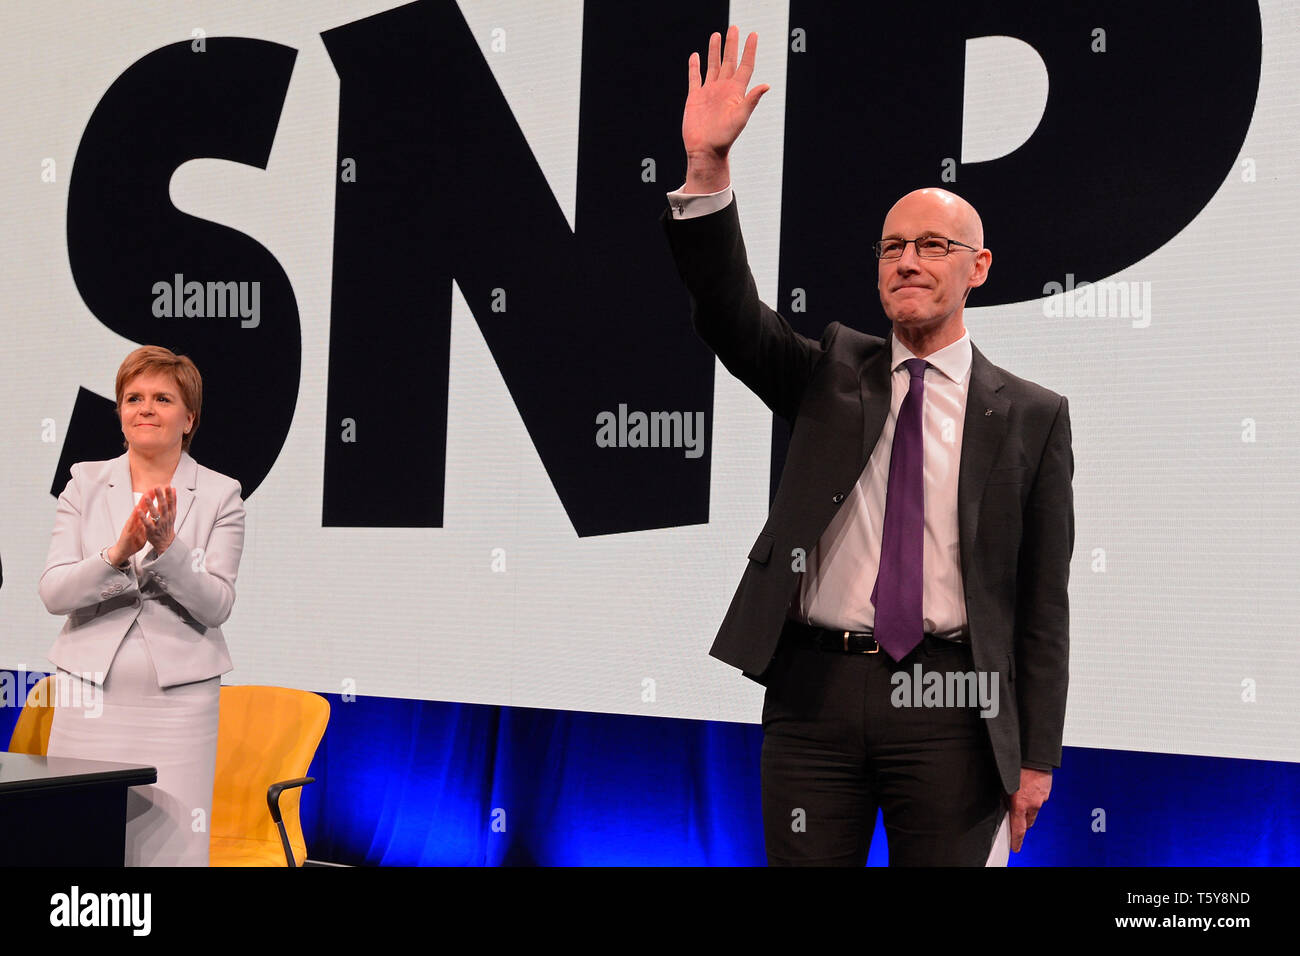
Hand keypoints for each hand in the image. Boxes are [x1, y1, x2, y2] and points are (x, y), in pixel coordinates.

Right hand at [106, 493, 150, 566]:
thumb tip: (153, 516)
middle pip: (141, 507)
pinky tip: (137, 510)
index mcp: (139, 521)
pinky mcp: (128, 531)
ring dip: (141, 503)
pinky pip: (132, 522)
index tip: (158, 491)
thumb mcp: (142, 530)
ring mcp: (131, 525)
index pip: (146, 508)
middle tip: (153, 488)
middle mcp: (135, 521)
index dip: (152, 500)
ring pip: (137, 512)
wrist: (123, 551)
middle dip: (147, 497)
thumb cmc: (132, 541)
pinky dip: (135, 516)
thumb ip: (146, 522)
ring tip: (146, 495)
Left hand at [141, 485, 177, 555]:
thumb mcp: (173, 513)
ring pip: (155, 514)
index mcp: (170, 514)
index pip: (171, 502)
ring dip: (151, 505)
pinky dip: (143, 517)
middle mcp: (165, 518)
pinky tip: (139, 511)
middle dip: (160, 497)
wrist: (165, 542)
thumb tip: (174, 490)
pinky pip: (147, 523)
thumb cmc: (167, 526)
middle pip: (163, 506)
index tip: (168, 486)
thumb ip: (173, 501)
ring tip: (147, 497)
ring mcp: (158, 524)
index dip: (169, 494)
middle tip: (157, 488)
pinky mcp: (151, 530)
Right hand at [681, 26, 769, 191]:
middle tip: (734, 28)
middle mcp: (723, 89)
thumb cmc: (725, 138)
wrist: (706, 150)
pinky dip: (695, 67)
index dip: (750, 50)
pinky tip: (696, 56)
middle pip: (729, 61)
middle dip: (731, 45)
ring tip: (716, 36)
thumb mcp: (740, 117)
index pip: (745, 66)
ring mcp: (709, 92)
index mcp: (736, 92)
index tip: (753, 34)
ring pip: (712, 66)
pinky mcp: (695, 98)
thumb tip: (766, 85)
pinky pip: (695, 78)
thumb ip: (752, 100)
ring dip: (714, 51)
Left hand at [1005, 767, 1051, 852]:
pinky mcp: (1047, 790)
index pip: (1019, 829)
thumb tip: (1006, 804)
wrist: (1032, 755)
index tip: (1016, 847)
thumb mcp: (1005, 785)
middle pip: (1029, 821)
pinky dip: (1035, 796)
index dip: (1017, 840)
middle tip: (1017, 816)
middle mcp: (1033, 804)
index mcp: (1021, 804)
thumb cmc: (1016, 767)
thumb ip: (1006, 798)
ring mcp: (1042, 797)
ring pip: (1035, 808)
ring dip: (1029, 806)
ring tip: (1022, 793)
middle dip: (1023, 821)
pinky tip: (1029, 786)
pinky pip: (1041, 797)